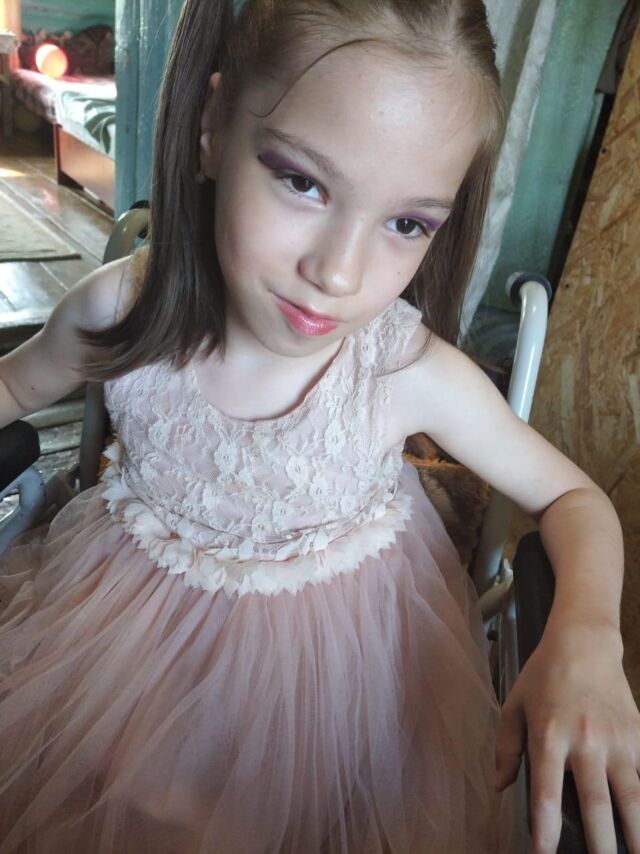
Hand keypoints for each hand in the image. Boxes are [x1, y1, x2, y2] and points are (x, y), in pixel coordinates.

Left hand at [495, 622, 639, 852]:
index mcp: (548, 736)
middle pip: (595, 805)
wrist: (584, 642)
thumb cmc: (543, 674)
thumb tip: (500, 787)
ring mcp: (617, 740)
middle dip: (600, 844)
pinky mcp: (638, 734)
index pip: (546, 794)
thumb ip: (506, 749)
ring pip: (632, 796)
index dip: (545, 831)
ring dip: (636, 831)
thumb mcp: (514, 705)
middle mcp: (585, 742)